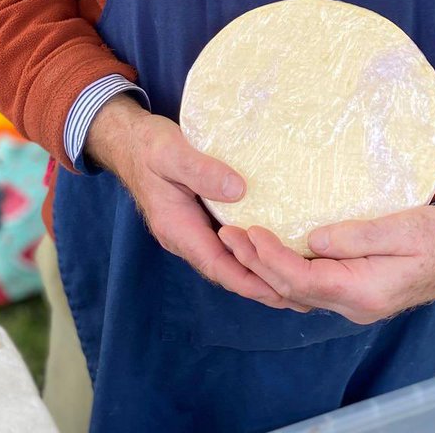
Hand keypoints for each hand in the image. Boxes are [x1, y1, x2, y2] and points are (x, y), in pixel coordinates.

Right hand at [85, 97, 306, 310]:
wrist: (130, 140)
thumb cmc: (150, 146)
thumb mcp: (172, 152)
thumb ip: (201, 170)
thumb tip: (238, 190)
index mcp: (177, 228)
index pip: (217, 266)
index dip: (249, 280)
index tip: (281, 290)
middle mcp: (186, 237)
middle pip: (227, 271)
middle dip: (262, 285)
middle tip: (304, 295)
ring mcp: (193, 229)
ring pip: (229, 260)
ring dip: (260, 271)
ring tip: (298, 278)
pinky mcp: (201, 218)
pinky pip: (229, 242)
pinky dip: (252, 249)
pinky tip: (276, 245)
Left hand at [218, 205, 434, 324]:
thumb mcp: (402, 228)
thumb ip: (357, 236)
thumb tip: (312, 239)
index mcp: (363, 292)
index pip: (303, 281)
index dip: (270, 257)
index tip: (248, 230)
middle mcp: (353, 304)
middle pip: (291, 291)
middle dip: (256, 263)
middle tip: (227, 233)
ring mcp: (352, 301)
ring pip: (296, 294)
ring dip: (263, 268)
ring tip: (236, 240)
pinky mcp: (353, 290)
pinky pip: (309, 287)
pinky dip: (282, 271)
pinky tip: (268, 252)